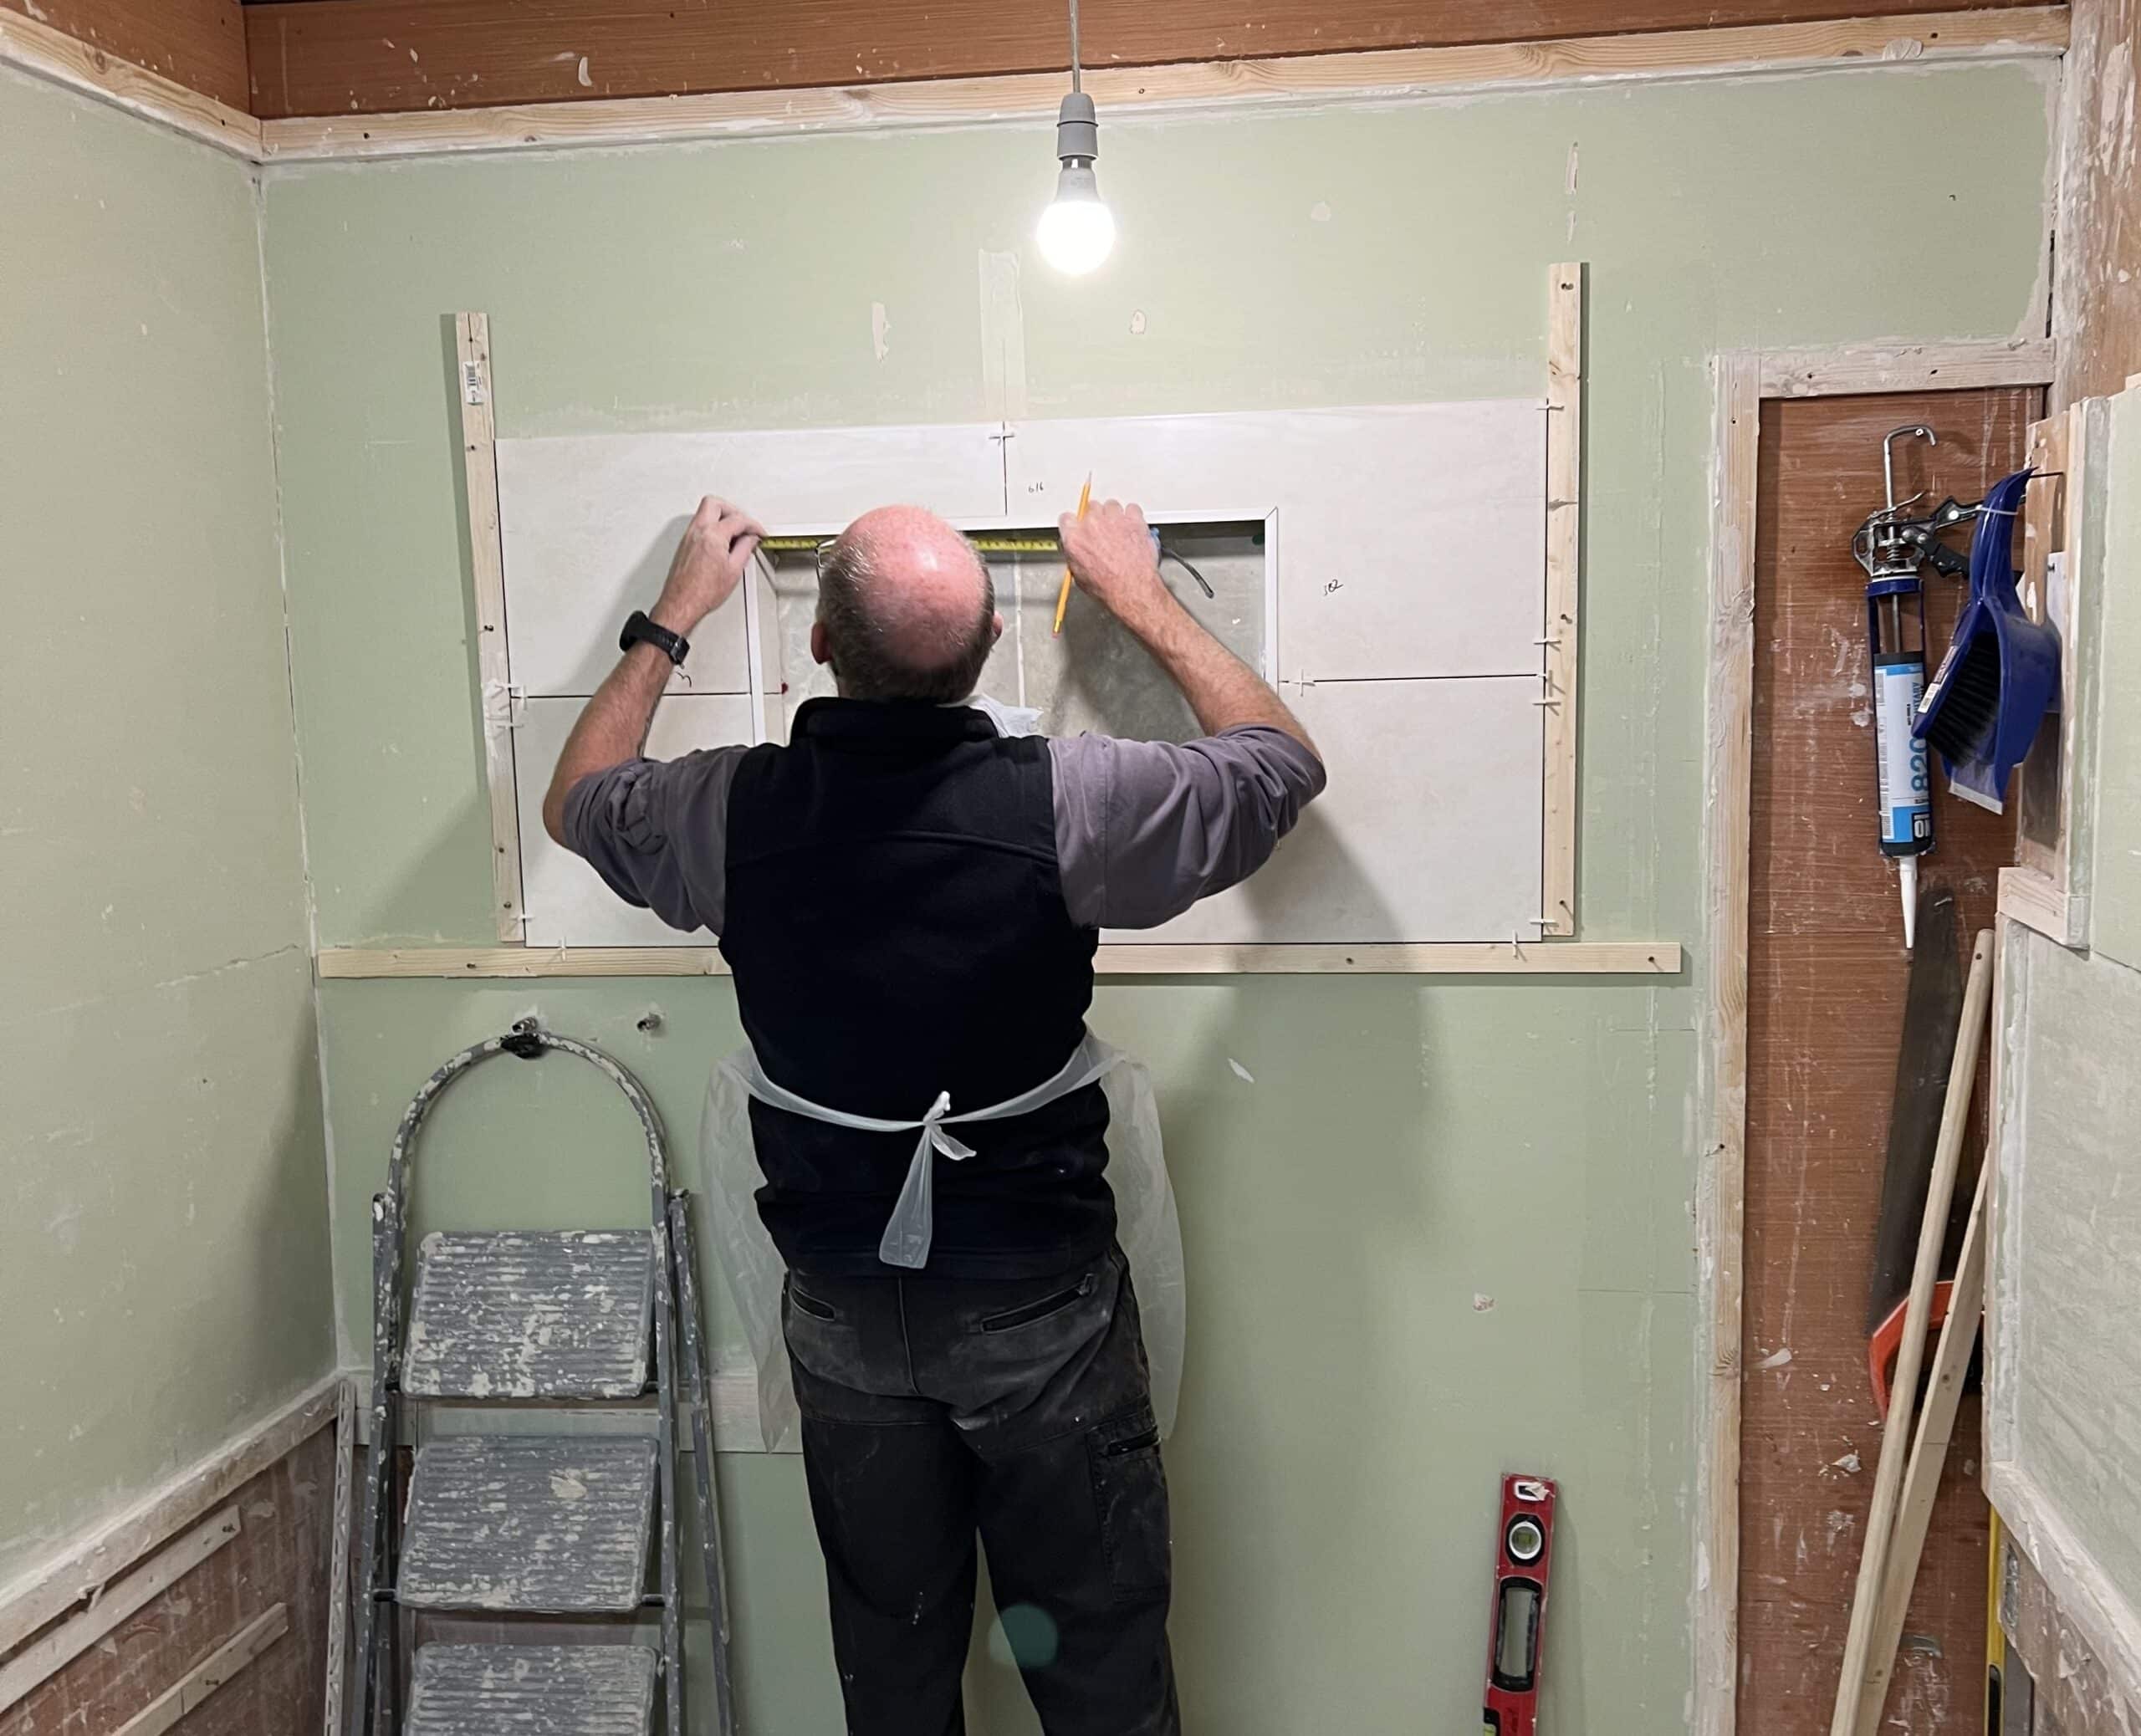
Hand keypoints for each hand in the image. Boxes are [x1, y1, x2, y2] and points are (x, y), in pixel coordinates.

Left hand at [651, 497, 763, 634]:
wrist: (682, 603)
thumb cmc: (703, 592)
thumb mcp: (734, 570)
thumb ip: (745, 549)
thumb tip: (750, 539)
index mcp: (712, 535)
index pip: (737, 519)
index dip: (753, 525)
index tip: (759, 532)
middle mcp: (697, 531)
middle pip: (716, 504)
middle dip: (733, 510)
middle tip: (745, 524)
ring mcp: (688, 536)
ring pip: (705, 511)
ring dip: (722, 517)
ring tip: (735, 533)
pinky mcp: (684, 543)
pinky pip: (700, 524)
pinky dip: (713, 526)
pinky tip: (722, 541)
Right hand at [1060, 500, 1168, 625]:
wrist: (1132, 588)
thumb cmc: (1109, 586)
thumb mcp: (1079, 576)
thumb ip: (1074, 556)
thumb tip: (1076, 552)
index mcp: (1074, 537)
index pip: (1067, 519)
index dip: (1074, 524)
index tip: (1079, 526)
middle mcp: (1092, 524)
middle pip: (1091, 508)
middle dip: (1096, 519)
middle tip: (1103, 532)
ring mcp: (1113, 519)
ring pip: (1111, 505)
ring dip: (1114, 516)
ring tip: (1119, 530)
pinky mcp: (1133, 519)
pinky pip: (1132, 509)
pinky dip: (1133, 516)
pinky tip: (1132, 527)